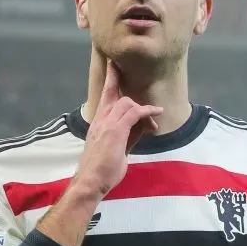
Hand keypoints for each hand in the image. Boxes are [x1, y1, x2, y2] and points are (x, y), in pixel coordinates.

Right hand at [74, 61, 162, 197]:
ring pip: (127, 102)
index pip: (105, 98)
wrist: (90, 181)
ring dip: (143, 108)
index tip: (112, 66)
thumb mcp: (118, 150)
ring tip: (154, 117)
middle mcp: (100, 119)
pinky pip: (134, 113)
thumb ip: (130, 136)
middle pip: (112, 92)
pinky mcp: (115, 130)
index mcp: (98, 123)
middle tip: (118, 64)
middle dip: (116, 77)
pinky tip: (155, 115)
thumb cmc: (102, 170)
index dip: (110, 81)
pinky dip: (146, 112)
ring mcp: (107, 123)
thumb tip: (145, 127)